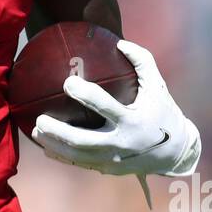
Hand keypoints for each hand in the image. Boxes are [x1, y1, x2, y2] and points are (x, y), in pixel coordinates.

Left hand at [31, 39, 200, 179]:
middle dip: (59, 131)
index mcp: (133, 121)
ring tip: (36, 131)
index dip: (85, 94)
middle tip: (40, 118)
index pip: (105, 107)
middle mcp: (122, 143)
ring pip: (78, 156)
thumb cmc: (163, 112)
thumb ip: (142, 61)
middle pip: (84, 140)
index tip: (67, 82)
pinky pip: (81, 164)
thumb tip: (119, 42)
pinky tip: (46, 147)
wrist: (176, 153)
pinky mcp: (110, 169)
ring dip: (54, 145)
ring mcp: (115, 160)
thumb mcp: (158, 86)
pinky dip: (62, 157)